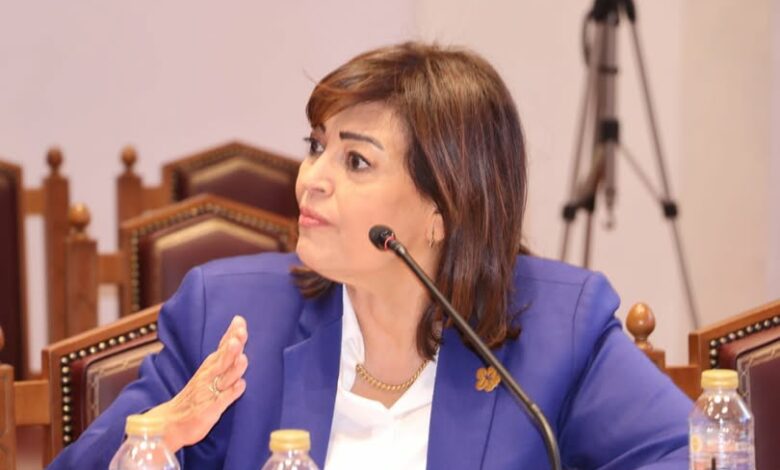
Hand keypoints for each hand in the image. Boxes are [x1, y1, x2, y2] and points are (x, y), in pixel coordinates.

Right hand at [145, 315, 248, 452]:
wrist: (171, 423)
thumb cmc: (195, 396)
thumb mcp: (208, 373)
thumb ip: (223, 357)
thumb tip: (236, 337)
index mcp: (209, 367)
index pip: (221, 347)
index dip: (231, 334)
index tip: (240, 320)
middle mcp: (208, 377)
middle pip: (222, 360)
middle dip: (232, 348)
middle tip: (240, 334)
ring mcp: (209, 393)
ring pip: (223, 378)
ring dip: (233, 368)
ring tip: (243, 358)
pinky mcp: (209, 410)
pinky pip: (221, 401)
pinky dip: (231, 393)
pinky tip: (241, 385)